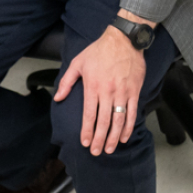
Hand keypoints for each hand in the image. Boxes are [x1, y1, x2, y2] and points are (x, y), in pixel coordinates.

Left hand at [52, 9, 153, 155]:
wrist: (123, 40)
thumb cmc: (99, 50)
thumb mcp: (78, 63)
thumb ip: (66, 82)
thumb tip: (58, 97)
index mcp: (93, 87)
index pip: (89, 114)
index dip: (87, 131)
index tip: (85, 143)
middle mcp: (108, 92)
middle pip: (103, 122)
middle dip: (100, 139)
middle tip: (97, 152)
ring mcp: (122, 93)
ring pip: (118, 120)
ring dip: (114, 137)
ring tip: (110, 149)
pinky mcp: (134, 91)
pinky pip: (132, 113)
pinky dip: (129, 127)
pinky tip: (124, 137)